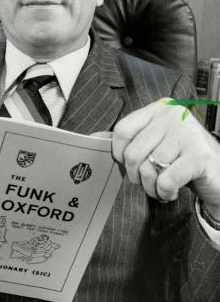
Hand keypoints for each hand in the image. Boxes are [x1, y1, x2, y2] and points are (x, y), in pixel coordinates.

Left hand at [112, 99, 219, 215]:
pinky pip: (166, 180)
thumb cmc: (184, 160)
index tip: (130, 164)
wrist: (219, 175)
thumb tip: (95, 140)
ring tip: (163, 187)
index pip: (123, 130)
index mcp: (160, 109)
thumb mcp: (157, 143)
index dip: (120, 154)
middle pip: (133, 153)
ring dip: (153, 188)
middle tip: (149, 181)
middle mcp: (174, 115)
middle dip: (137, 176)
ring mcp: (188, 133)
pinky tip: (173, 191)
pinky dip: (165, 192)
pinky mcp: (199, 155)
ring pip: (149, 169)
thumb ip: (132, 140)